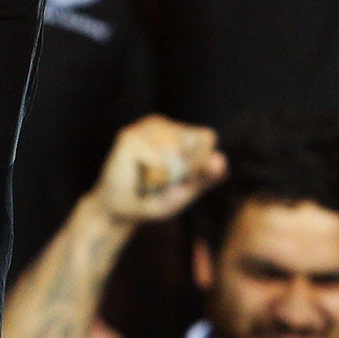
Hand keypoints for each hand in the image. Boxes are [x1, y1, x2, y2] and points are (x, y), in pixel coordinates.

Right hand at [93, 115, 224, 226]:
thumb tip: (220, 160)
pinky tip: (138, 177)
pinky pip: (156, 160)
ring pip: (174, 152)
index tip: (186, 179)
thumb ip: (204, 178)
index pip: (206, 137)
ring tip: (149, 180)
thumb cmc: (152, 200)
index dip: (200, 162)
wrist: (117, 211)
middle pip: (192, 143)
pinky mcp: (129, 137)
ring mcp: (143, 129)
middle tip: (163, 183)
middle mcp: (163, 125)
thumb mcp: (185, 193)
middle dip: (184, 171)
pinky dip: (152, 177)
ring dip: (165, 176)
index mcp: (180, 133)